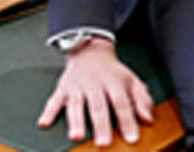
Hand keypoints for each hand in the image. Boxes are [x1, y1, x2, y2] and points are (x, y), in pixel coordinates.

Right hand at [37, 37, 153, 146]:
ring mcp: (78, 86)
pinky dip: (49, 111)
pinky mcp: (63, 88)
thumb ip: (142, 100)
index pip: (122, 103)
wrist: (91, 51)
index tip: (133, 139)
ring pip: (76, 104)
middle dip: (101, 125)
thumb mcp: (132, 81)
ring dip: (76, 121)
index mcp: (114, 82)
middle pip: (99, 106)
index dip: (128, 120)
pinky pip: (54, 100)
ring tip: (76, 137)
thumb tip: (148, 119)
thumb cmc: (113, 72)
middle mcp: (96, 84)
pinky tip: (44, 124)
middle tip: (104, 144)